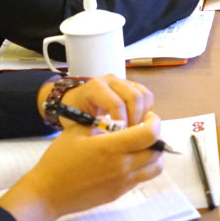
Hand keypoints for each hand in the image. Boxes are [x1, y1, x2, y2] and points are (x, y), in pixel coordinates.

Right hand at [0, 112, 165, 220]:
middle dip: (155, 136)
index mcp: (112, 147)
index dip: (154, 122)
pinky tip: (127, 159)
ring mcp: (122, 182)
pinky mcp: (119, 193)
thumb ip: (100, 123)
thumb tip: (118, 117)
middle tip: (144, 129)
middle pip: (157, 151)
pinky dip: (143, 167)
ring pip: (155, 167)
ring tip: (140, 145)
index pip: (150, 134)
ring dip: (153, 154)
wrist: (48, 193)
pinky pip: (141, 178)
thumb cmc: (59, 159)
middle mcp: (122, 166)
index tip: (147, 116)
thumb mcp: (77, 132)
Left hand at [36, 75, 152, 127]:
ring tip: (134, 129)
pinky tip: (137, 122)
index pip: (117, 104)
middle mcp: (111, 80)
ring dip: (143, 115)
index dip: (122, 122)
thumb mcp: (79, 125)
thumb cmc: (73, 116)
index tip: (120, 137)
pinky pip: (146, 96)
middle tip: (130, 135)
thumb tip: (117, 140)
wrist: (72, 102)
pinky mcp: (131, 85)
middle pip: (135, 97)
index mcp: (95, 88)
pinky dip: (146, 110)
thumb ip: (96, 131)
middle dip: (135, 119)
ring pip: (144, 95)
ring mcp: (122, 81)